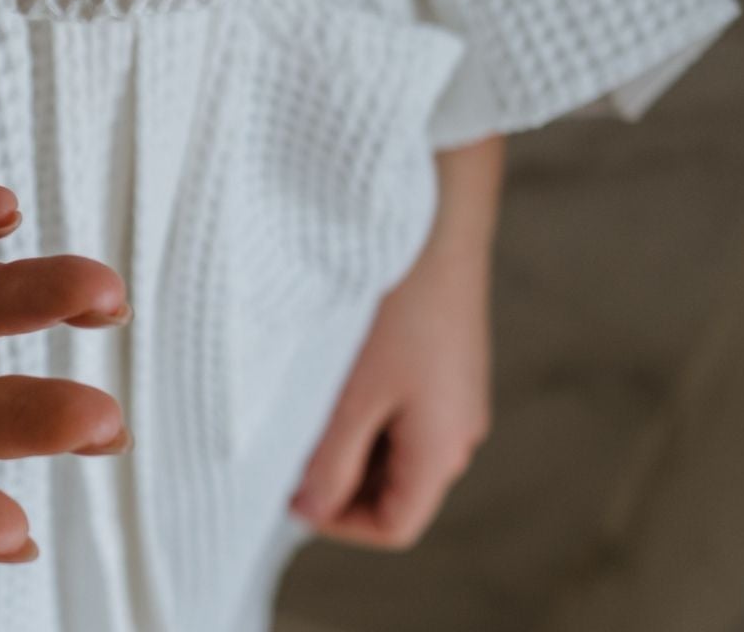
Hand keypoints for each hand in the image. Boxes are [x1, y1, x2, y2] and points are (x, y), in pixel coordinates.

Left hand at [288, 135, 502, 548]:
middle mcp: (459, 428)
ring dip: (346, 439)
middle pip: (394, 488)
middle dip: (337, 478)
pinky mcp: (445, 358)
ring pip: (393, 445)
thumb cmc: (395, 307)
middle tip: (283, 447)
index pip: (394, 525)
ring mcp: (454, 392)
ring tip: (301, 406)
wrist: (435, 217)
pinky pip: (401, 405)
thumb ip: (330, 462)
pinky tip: (328, 372)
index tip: (285, 491)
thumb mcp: (351, 397)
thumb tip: (311, 509)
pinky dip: (363, 404)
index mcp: (443, 449)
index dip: (335, 521)